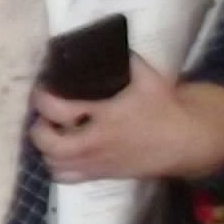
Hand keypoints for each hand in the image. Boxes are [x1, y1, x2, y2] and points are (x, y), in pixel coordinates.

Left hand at [33, 57, 223, 185]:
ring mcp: (96, 162)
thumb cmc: (164, 107)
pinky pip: (66, 179)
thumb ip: (124, 61)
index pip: (57, 109)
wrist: (185, 141)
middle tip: (45, 117)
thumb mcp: (147, 77)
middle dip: (39, 128)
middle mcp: (95, 142)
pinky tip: (64, 153)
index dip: (42, 97)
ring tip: (53, 133)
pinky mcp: (101, 175)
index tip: (43, 88)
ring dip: (46, 148)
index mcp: (104, 115)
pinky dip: (58, 167)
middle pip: (48, 143)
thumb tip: (105, 44)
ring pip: (53, 163)